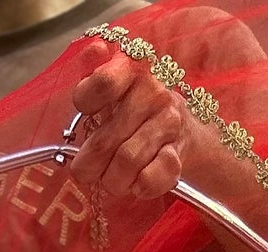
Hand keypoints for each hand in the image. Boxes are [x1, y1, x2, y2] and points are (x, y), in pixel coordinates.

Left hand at [68, 55, 189, 200]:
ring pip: (126, 162)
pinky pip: (150, 178)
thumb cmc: (135, 109)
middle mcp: (153, 93)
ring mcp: (168, 123)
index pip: (103, 83)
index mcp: (132, 70)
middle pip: (105, 140)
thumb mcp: (114, 85)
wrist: (182, 131)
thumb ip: (96, 71)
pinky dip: (138, 187)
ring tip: (111, 180)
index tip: (86, 113)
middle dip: (89, 164)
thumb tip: (96, 49)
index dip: (85, 102)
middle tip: (86, 171)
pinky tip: (136, 183)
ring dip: (112, 180)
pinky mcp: (178, 154)